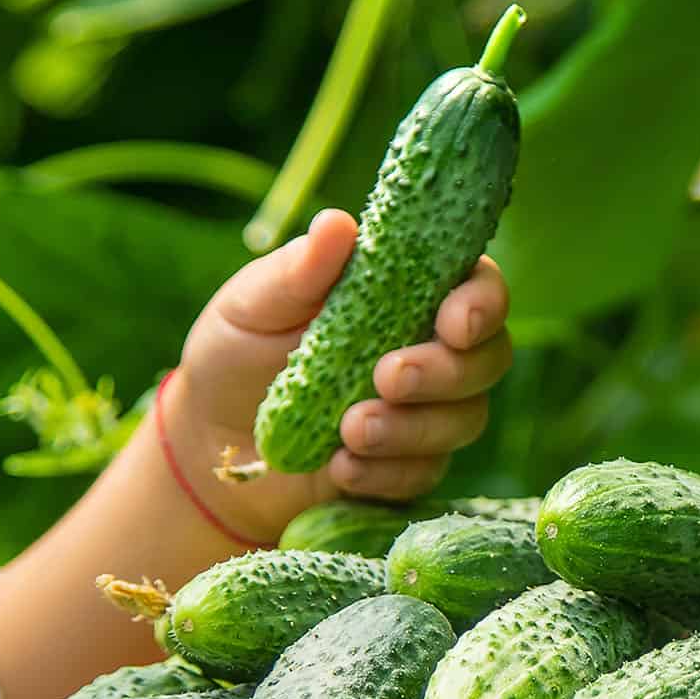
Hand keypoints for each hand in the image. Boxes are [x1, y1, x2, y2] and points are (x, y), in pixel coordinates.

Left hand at [168, 208, 511, 541]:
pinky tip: (341, 467)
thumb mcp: (252, 305)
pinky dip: (387, 474)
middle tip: (386, 378)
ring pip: (466, 420)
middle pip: (489, 358)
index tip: (453, 323)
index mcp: (407, 293)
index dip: (483, 302)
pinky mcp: (409, 467)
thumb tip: (338, 224)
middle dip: (447, 372)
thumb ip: (296, 271)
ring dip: (413, 428)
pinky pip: (425, 474)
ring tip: (350, 432)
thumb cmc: (238, 353)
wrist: (210, 441)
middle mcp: (432, 349)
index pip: (478, 286)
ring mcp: (427, 412)